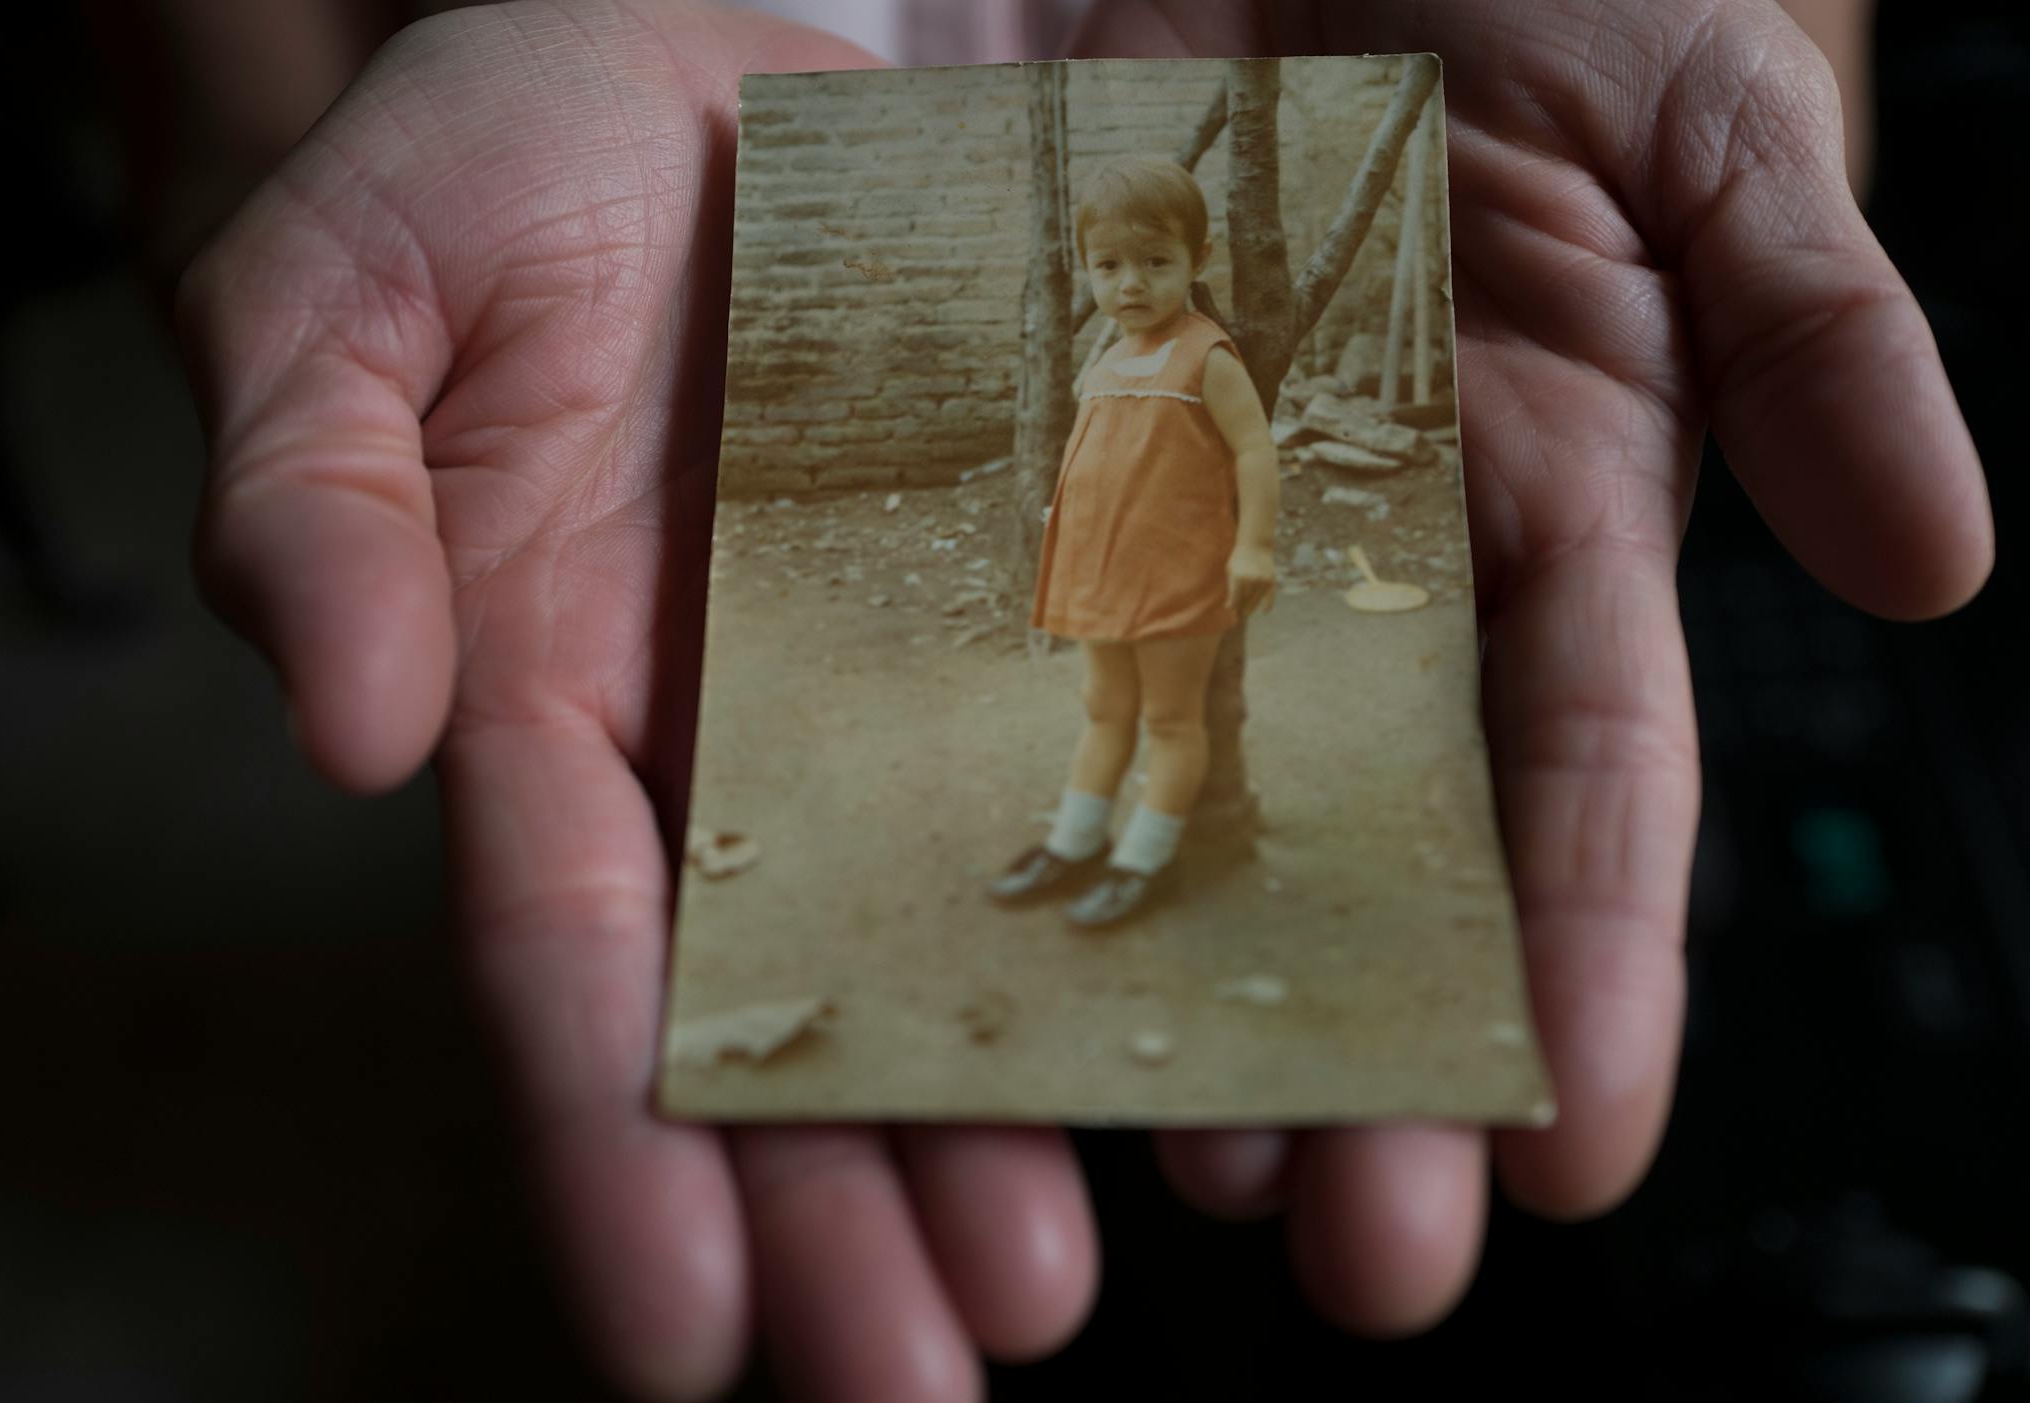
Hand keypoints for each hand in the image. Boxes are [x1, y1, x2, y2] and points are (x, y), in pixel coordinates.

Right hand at [180, 6, 1093, 1398]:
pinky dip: (1136, 912)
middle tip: (935, 1375)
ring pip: (941, 947)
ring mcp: (875, 690)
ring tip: (1067, 1274)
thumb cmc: (492, 166)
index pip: (568, 963)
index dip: (616, 1153)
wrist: (691, 66)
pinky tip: (1199, 1044)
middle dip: (841, 1215)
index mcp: (540, 698)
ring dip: (999, 1124)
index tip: (683, 1343)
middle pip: (774, 1019)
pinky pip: (1083, 769)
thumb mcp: (345, 293)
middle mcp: (719, 743)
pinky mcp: (1015, 601)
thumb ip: (309, 497)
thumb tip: (343, 730)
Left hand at [1072, 0, 1988, 1339]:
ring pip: (1203, 777)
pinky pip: (1042, 616)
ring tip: (1154, 1131)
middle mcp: (1386, 541)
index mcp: (1566, 493)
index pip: (1590, 779)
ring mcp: (1215, 495)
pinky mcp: (1071, 431)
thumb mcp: (1717, 124)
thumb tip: (1939, 566)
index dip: (1591, 968)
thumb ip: (1821, 333)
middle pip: (1382, 838)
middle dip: (1373, 1038)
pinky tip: (1016, 903)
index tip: (1567, 1151)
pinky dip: (1035, 760)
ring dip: (1188, 961)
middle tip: (1335, 1230)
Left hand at [1226, 540, 1278, 615]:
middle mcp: (1251, 581)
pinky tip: (1264, 612)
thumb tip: (1231, 604)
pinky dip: (1268, 605)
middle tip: (1239, 614)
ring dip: (1252, 607)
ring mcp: (1262, 581)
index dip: (1232, 605)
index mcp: (1238, 578)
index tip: (1229, 609)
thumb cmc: (1239, 558)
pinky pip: (1270, 597)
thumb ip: (1231, 586)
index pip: (1235, 598)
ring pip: (1256, 600)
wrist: (1256, 544)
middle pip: (1245, 600)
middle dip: (1241, 608)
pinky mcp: (1271, 580)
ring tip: (1247, 612)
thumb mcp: (1230, 570)